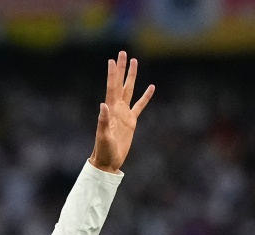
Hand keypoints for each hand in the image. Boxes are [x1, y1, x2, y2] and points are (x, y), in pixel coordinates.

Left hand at [90, 51, 153, 172]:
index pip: (112, 87)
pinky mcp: (131, 121)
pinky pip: (140, 105)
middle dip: (122, 68)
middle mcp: (116, 108)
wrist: (108, 161)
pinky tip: (151, 87)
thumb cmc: (103, 150)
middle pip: (121, 83)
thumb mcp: (103, 136)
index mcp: (110, 109)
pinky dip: (146, 96)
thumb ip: (103, 121)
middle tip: (123, 53)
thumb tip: (103, 105)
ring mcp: (124, 113)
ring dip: (132, 77)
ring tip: (135, 62)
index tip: (112, 59)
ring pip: (130, 90)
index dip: (113, 74)